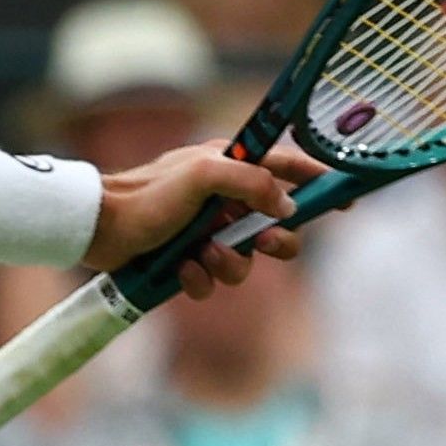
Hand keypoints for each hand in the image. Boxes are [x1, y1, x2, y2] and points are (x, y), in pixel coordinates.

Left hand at [81, 140, 325, 295]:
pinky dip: (200, 280)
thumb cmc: (146, 196)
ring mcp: (205, 230)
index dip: (320, 180)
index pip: (287, 167)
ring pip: (245, 259)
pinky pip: (212, 280)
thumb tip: (286, 206)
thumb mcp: (203, 176)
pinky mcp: (186, 260)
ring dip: (230, 264)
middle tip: (265, 244)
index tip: (347, 199)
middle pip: (276, 225)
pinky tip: (180, 270)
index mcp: (229, 166)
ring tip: (203, 256)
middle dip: (275, 240)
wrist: (98, 230)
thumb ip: (250, 183)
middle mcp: (222, 198)